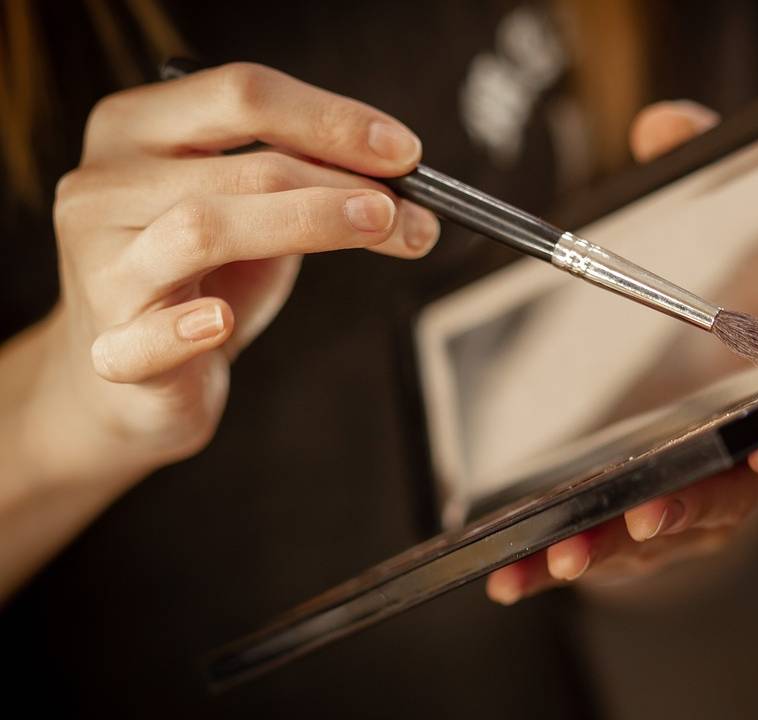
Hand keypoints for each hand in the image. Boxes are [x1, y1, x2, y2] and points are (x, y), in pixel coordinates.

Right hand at [28, 63, 439, 486]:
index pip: (241, 95)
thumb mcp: (256, 214)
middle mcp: (104, 186)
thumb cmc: (202, 281)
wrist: (132, 382)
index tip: (406, 153)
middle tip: (413, 212)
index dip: (332, 118)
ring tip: (379, 230)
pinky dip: (184, 329)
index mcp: (136, 129)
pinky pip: (144, 336)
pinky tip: (219, 322)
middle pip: (242, 167)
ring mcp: (100, 266)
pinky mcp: (109, 349)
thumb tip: (404, 178)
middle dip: (345, 185)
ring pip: (205, 228)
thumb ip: (307, 182)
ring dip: (307, 223)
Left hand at [485, 101, 757, 603]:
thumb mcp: (722, 223)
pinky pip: (617, 550)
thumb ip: (702, 174)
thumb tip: (662, 126)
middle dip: (691, 506)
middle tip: (645, 514)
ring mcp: (708, 494)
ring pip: (670, 531)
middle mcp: (756, 454)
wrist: (728, 368)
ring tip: (559, 556)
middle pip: (736, 492)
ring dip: (616, 547)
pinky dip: (565, 562)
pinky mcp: (656, 521)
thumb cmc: (736, 299)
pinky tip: (515, 575)